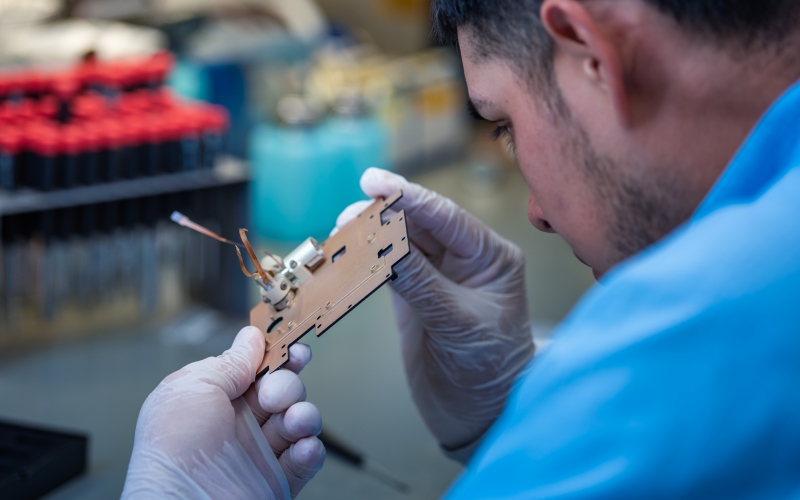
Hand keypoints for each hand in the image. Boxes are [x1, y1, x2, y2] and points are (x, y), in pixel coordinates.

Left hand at [122, 327, 324, 498]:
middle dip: (287, 385)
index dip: (277, 356)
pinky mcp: (277, 480)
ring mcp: (259, 453)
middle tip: (273, 395)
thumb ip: (229, 362)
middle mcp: (237, 424)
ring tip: (294, 421)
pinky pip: (307, 459)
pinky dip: (311, 450)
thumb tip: (250, 339)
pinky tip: (302, 447)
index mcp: (215, 399)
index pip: (255, 369)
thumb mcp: (194, 387)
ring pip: (299, 421)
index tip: (293, 349)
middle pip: (282, 390)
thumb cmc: (173, 451)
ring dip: (304, 416)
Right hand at [334, 168, 533, 461]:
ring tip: (339, 235)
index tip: (374, 182)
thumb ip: (421, 283)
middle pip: (418, 223)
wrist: (480, 416)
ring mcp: (437, 276)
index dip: (409, 196)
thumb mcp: (458, 325)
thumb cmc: (488, 372)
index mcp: (491, 257)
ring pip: (398, 243)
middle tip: (346, 218)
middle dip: (382, 216)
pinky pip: (385, 268)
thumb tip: (385, 243)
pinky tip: (344, 257)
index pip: (447, 216)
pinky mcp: (413, 295)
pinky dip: (363, 262)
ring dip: (368, 237)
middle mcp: (465, 259)